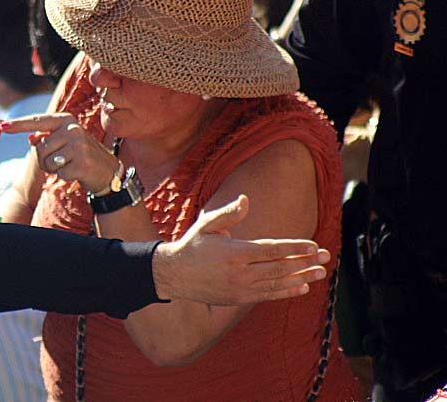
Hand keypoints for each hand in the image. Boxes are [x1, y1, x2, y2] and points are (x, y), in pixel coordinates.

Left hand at [1, 113, 120, 193]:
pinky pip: (58, 174)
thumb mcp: (65, 142)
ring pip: (47, 162)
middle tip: (61, 161)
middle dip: (45, 160)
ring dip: (53, 169)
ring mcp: (78, 145)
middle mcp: (73, 129)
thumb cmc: (81, 155)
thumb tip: (30, 139)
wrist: (108, 171)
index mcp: (66, 120)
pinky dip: (63, 177)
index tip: (2, 126)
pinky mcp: (82, 162)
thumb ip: (47, 138)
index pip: (38, 121)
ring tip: (68, 166)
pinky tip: (76, 173)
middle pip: (40, 148)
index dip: (18, 125)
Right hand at [152, 195, 329, 304]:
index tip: (313, 246)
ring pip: (277, 283)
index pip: (271, 250)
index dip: (294, 248)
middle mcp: (239, 273)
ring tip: (320, 273)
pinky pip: (268, 295)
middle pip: (279, 268)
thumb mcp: (206, 224)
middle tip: (325, 257)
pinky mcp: (239, 299)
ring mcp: (240, 288)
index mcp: (234, 252)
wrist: (174, 275)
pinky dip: (286, 292)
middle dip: (304, 262)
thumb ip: (228, 213)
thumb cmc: (193, 245)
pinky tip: (302, 288)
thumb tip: (246, 200)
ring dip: (301, 278)